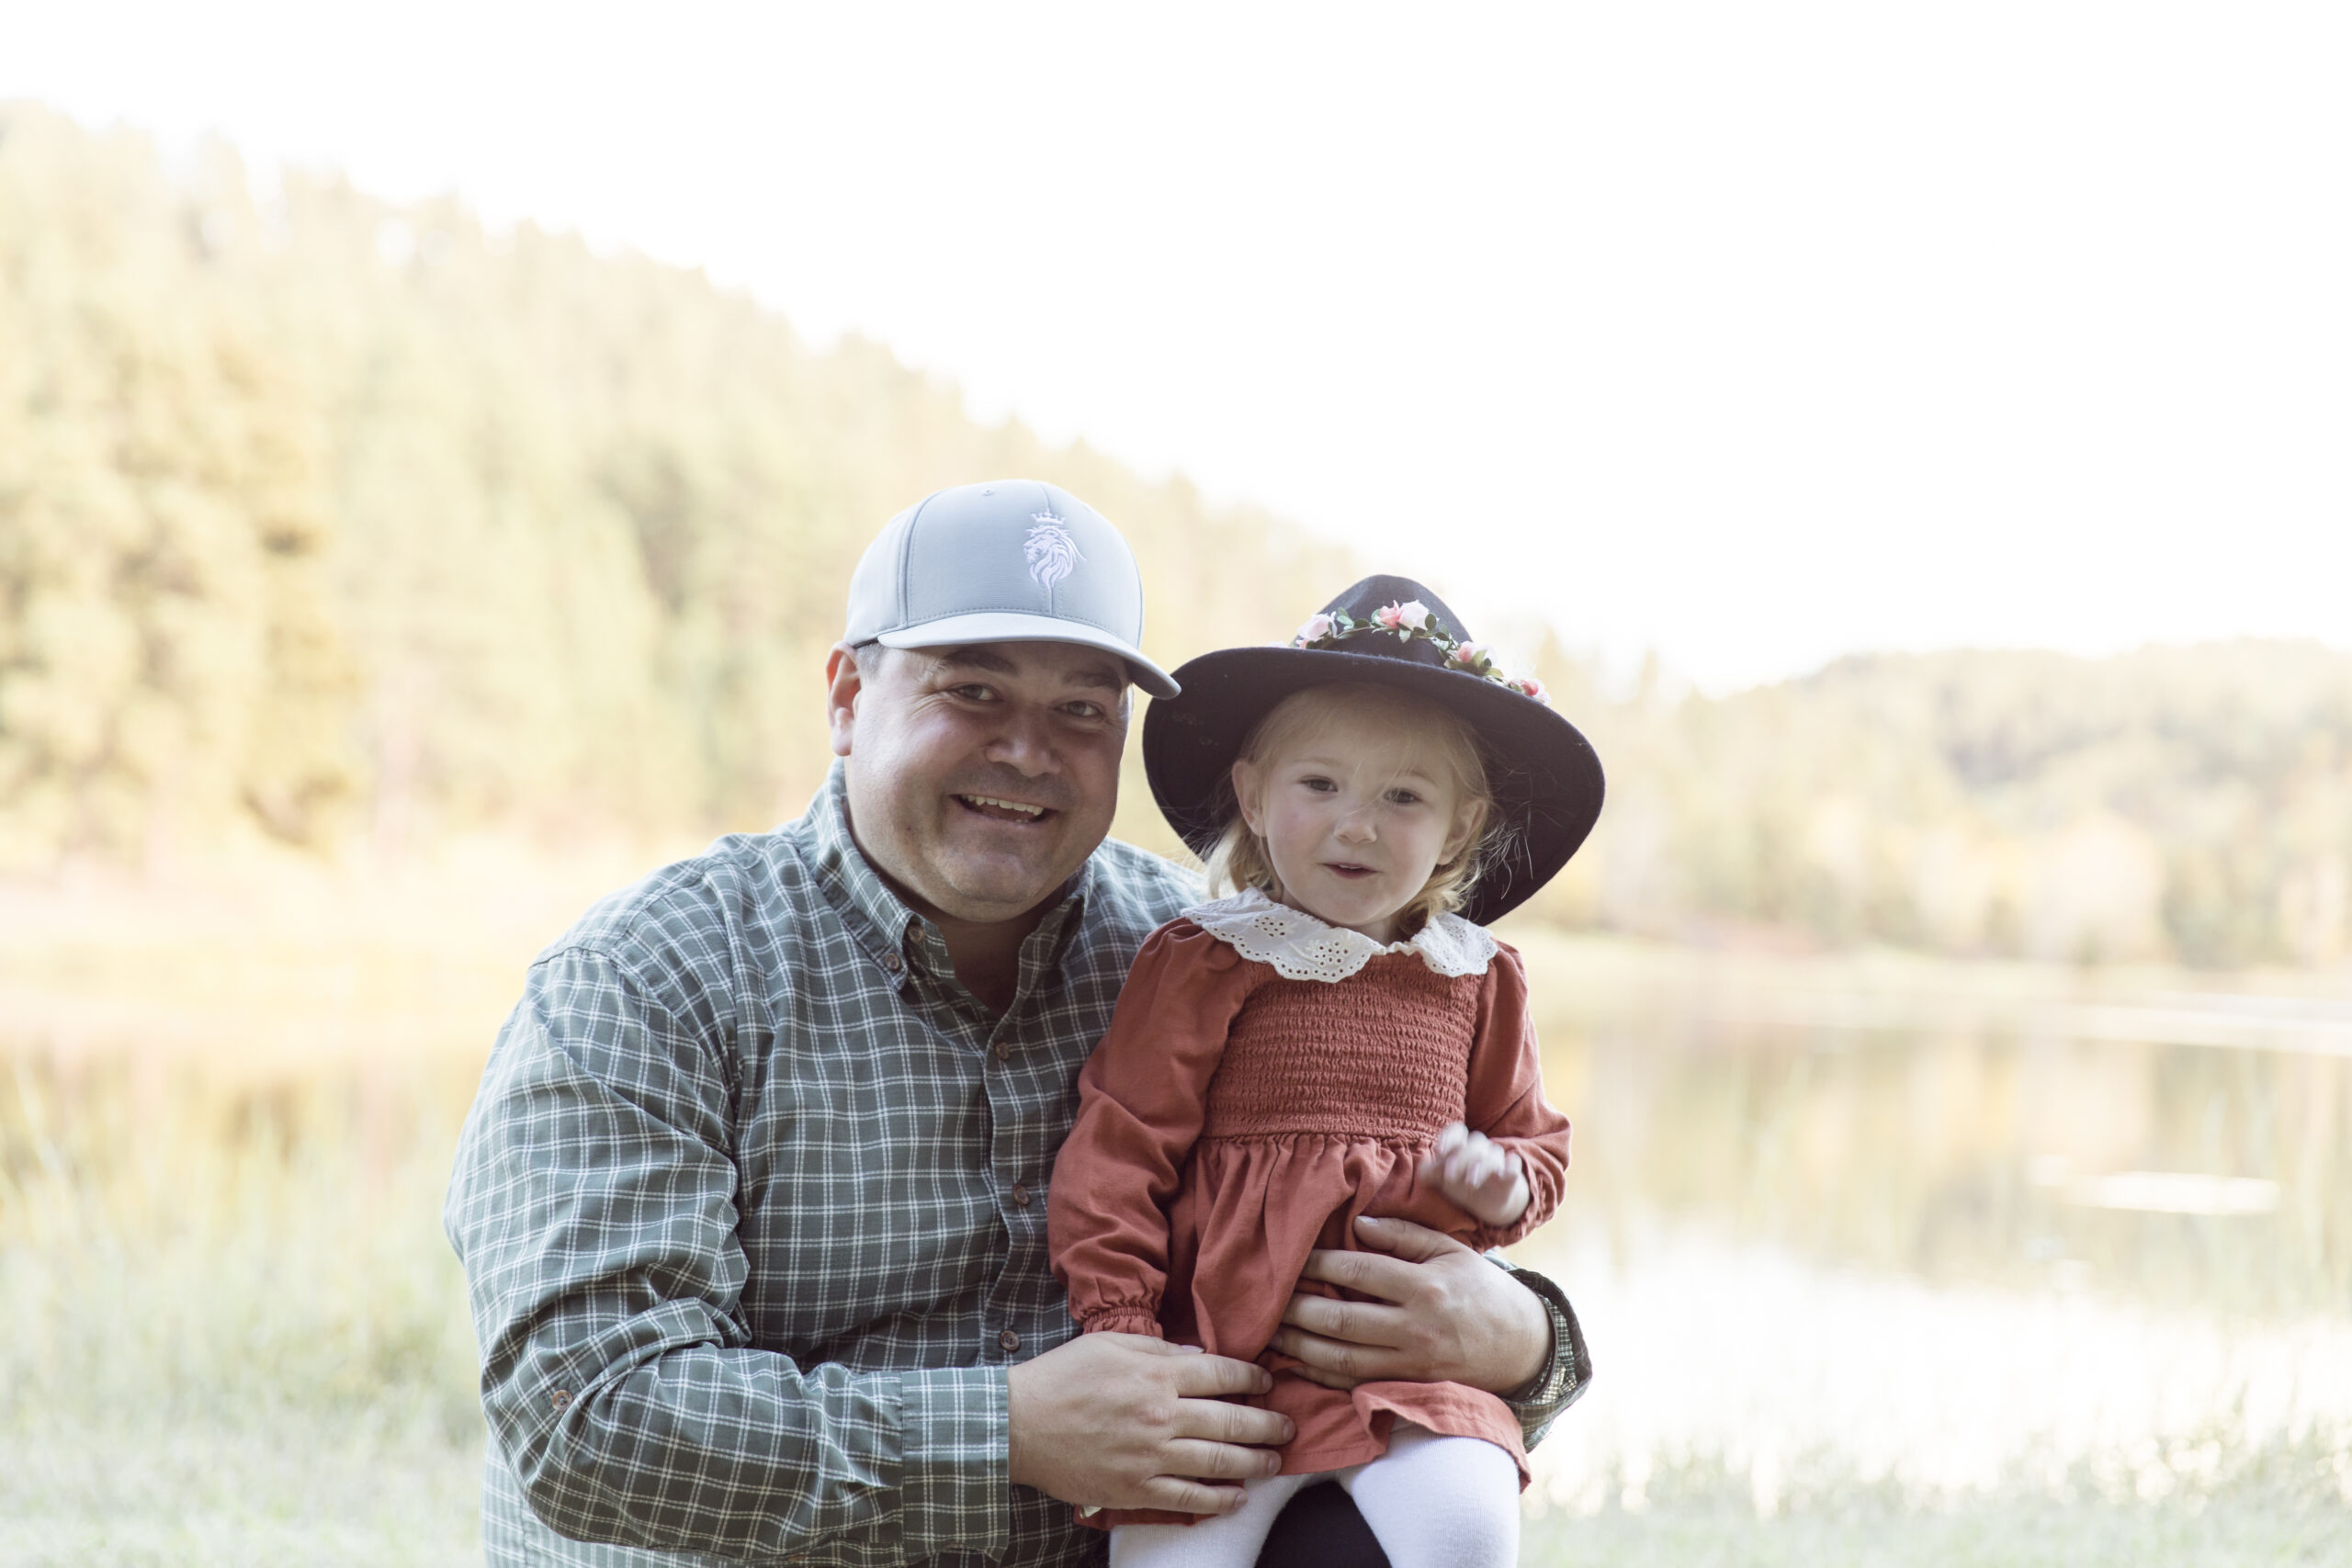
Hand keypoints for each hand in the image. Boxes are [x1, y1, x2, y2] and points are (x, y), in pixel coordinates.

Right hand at [1006, 1332, 1294, 1513]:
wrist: (1018, 1424)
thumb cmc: (1061, 1377)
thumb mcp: (1109, 1344)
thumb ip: (1159, 1349)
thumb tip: (1198, 1356)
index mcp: (1156, 1374)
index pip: (1221, 1373)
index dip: (1250, 1378)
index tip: (1266, 1382)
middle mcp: (1162, 1415)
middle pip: (1231, 1420)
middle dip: (1267, 1424)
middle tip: (1287, 1427)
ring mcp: (1151, 1457)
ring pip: (1219, 1461)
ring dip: (1254, 1462)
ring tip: (1274, 1461)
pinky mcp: (1136, 1490)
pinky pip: (1189, 1498)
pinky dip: (1219, 1500)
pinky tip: (1237, 1497)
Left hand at [1269, 1216, 1549, 1393]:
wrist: (1520, 1346)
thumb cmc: (1480, 1290)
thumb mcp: (1451, 1251)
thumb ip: (1404, 1235)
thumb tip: (1357, 1224)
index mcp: (1425, 1286)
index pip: (1359, 1271)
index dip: (1320, 1264)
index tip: (1296, 1258)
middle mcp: (1414, 1328)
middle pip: (1340, 1319)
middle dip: (1297, 1308)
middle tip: (1270, 1297)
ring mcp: (1409, 1363)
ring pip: (1339, 1358)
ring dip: (1299, 1344)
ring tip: (1272, 1329)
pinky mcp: (1406, 1386)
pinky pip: (1353, 1383)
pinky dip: (1320, 1375)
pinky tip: (1296, 1360)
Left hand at [1417, 1122, 1528, 1226]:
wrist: (1486, 1203)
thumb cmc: (1459, 1184)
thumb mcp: (1442, 1180)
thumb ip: (1430, 1173)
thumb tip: (1422, 1172)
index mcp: (1461, 1146)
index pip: (1457, 1131)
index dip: (1449, 1137)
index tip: (1439, 1151)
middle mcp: (1479, 1149)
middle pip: (1472, 1144)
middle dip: (1459, 1160)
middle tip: (1448, 1178)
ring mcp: (1496, 1160)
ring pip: (1492, 1154)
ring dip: (1480, 1167)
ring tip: (1470, 1184)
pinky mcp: (1511, 1173)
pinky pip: (1514, 1165)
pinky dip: (1509, 1167)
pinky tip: (1501, 1174)